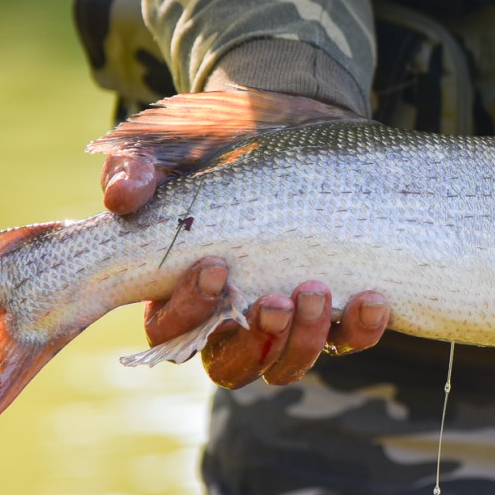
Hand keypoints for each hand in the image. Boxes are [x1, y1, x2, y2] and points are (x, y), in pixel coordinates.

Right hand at [103, 151, 389, 386]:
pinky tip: (372, 300)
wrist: (281, 129)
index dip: (191, 309)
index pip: (171, 329)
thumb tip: (121, 198)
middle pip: (233, 365)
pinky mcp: (333, 308)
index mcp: (178, 296)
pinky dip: (361, 330)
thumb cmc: (209, 155)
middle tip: (275, 300)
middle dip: (256, 340)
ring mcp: (285, 321)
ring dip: (304, 339)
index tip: (217, 268)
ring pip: (287, 363)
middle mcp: (230, 321)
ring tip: (317, 292)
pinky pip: (347, 340)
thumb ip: (135, 174)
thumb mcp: (164, 157)